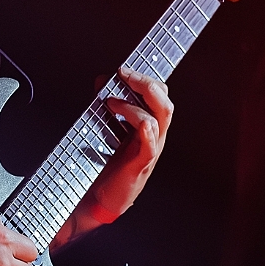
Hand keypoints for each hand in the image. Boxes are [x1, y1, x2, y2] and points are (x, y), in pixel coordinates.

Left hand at [85, 66, 172, 220]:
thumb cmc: (107, 164)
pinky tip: (141, 124)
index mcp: (148, 125)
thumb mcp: (107, 128)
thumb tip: (103, 79)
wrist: (101, 198)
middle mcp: (154, 136)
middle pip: (164, 103)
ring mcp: (149, 150)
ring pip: (159, 119)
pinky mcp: (140, 165)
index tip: (124, 68)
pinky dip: (147, 132)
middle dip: (145, 84)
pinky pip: (150, 146)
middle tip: (123, 74)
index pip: (159, 95)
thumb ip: (107, 104)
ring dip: (134, 105)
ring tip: (110, 102)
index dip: (146, 78)